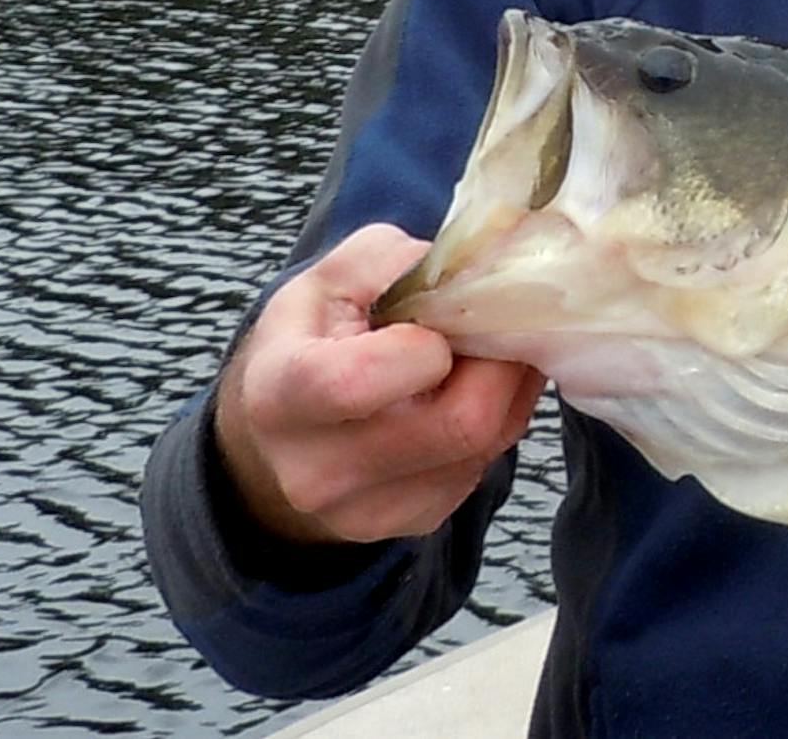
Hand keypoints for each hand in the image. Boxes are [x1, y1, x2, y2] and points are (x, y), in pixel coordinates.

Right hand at [213, 223, 544, 545]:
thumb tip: (475, 276)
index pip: (362, 382)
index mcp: (281, 397)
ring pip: (487, 444)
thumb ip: (397, 263)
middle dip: (497, 360)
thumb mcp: (333, 279)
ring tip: (482, 353)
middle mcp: (318, 471)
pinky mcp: (410, 524)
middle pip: (459, 422)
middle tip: (490, 326)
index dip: (428, 342)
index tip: (437, 316)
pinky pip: (486, 466)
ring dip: (506, 389)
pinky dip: (499, 421)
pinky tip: (470, 393)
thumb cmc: (310, 339)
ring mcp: (365, 511)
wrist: (280, 435)